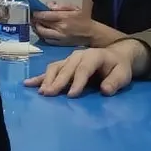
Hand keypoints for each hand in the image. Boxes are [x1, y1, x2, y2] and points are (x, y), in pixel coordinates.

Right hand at [23, 41, 141, 96]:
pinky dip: (39, 77)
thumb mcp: (123, 74)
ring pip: (55, 67)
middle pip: (67, 68)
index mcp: (94, 56)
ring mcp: (69, 59)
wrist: (115, 57)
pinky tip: (28, 83)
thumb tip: (105, 90)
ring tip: (42, 92)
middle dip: (58, 81)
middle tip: (49, 94)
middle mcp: (78, 55)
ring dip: (47, 80)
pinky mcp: (63, 64)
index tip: (71, 95)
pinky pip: (50, 70)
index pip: (84, 69)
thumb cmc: (118, 67)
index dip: (78, 81)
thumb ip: (115, 81)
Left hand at [32, 7, 89, 45]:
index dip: (37, 14)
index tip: (34, 12)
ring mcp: (60, 37)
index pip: (46, 15)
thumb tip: (49, 5)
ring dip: (37, 29)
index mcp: (64, 17)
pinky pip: (48, 40)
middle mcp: (60, 28)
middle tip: (32, 18)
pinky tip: (43, 32)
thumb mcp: (74, 8)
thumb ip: (61, 5)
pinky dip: (43, 36)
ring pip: (43, 34)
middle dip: (35, 21)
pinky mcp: (61, 44)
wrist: (92, 34)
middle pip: (42, 25)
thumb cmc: (84, 19)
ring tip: (36, 25)